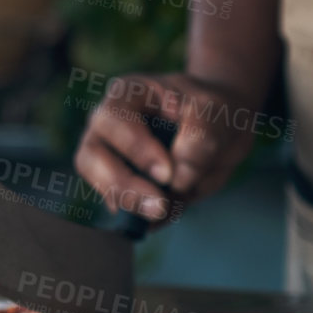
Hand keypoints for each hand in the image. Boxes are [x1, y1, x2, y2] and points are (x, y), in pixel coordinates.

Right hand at [73, 73, 256, 223]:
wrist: (222, 132)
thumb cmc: (212, 111)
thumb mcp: (215, 113)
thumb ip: (200, 139)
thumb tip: (178, 179)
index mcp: (127, 95)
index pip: (114, 119)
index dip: (136, 149)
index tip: (167, 173)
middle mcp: (109, 126)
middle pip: (90, 157)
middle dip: (122, 185)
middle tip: (158, 205)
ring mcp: (111, 157)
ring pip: (99, 185)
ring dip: (130, 204)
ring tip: (164, 211)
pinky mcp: (123, 187)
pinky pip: (123, 209)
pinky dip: (145, 217)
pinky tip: (171, 211)